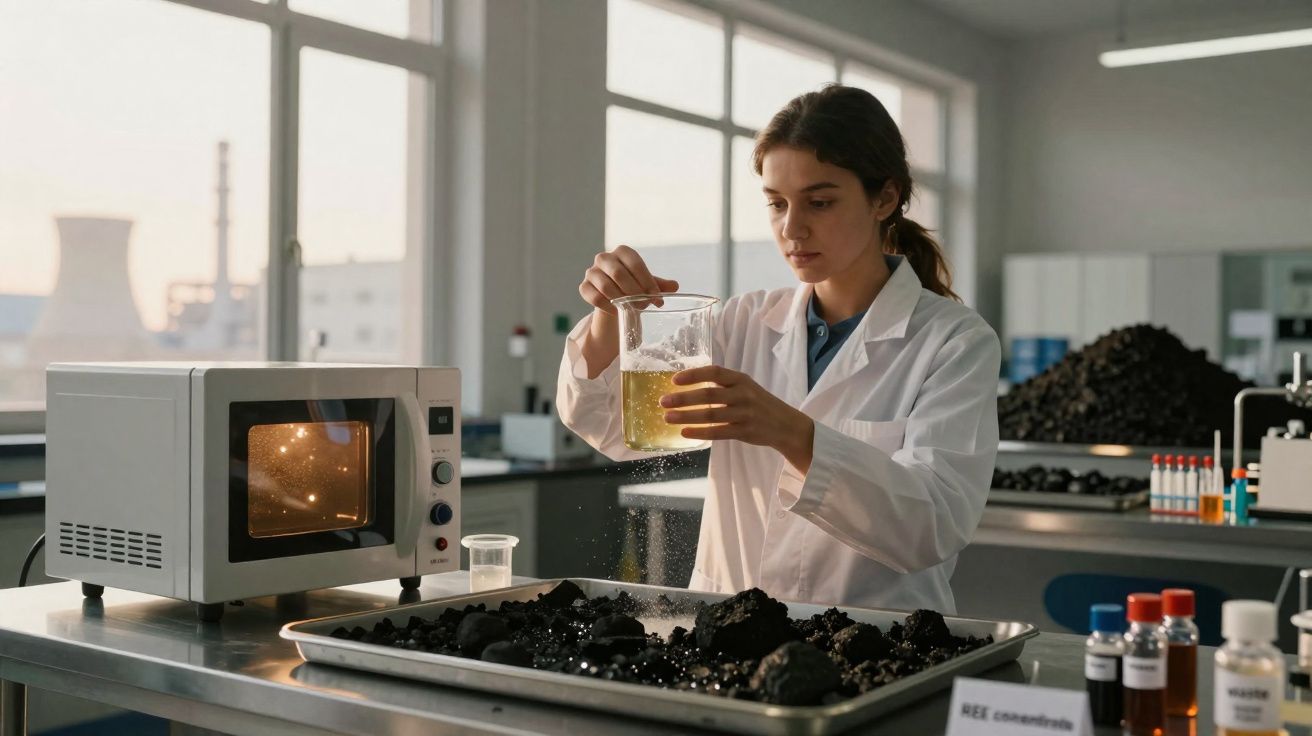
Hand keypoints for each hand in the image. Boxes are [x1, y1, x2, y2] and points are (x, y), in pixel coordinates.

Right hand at [578, 244, 678, 314]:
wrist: (613, 297)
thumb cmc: (633, 286)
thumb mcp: (648, 284)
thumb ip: (660, 285)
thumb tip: (675, 286)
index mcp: (622, 252)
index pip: (634, 262)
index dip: (646, 280)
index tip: (657, 296)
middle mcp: (604, 258)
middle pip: (618, 273)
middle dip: (634, 291)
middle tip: (645, 304)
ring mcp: (591, 272)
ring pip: (605, 286)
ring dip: (621, 300)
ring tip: (634, 309)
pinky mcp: (584, 287)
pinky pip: (595, 298)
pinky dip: (608, 307)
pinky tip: (618, 312)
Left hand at [660, 365, 814, 472]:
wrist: (786, 425)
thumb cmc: (759, 404)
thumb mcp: (745, 388)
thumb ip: (723, 386)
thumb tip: (689, 388)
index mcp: (741, 379)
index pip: (715, 372)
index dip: (694, 375)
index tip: (674, 379)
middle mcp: (743, 394)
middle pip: (709, 395)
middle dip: (683, 398)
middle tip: (663, 401)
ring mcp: (745, 413)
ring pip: (711, 415)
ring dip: (686, 416)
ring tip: (668, 418)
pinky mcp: (745, 431)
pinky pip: (718, 432)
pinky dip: (700, 432)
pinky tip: (685, 433)